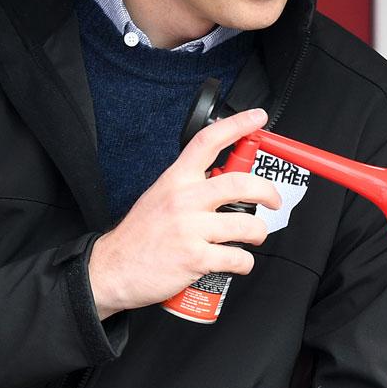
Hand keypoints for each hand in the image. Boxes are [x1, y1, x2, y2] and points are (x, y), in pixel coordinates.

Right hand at [88, 108, 281, 316]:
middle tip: (274, 200)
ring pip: (247, 225)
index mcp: (176, 180)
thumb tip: (223, 177)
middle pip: (240, 183)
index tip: (257, 118)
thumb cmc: (139, 235)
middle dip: (267, 191)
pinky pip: (237, 258)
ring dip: (259, 233)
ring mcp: (189, 229)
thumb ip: (190, 184)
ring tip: (254, 236)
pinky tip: (238, 261)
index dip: (237, 126)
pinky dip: (245, 263)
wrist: (112, 269)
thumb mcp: (160, 195)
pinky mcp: (195, 258)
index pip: (208, 141)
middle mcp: (183, 200)